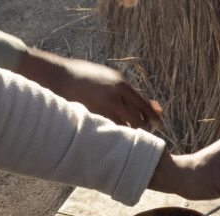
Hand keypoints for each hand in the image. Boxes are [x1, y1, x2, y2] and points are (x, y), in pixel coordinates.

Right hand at [16, 49, 161, 129]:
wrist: (61, 76)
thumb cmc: (90, 77)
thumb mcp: (112, 79)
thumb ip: (130, 93)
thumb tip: (153, 106)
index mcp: (121, 85)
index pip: (144, 106)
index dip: (153, 118)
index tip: (158, 125)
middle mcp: (113, 97)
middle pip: (137, 122)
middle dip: (143, 130)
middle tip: (144, 133)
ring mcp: (101, 108)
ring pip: (123, 129)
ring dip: (128, 134)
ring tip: (128, 133)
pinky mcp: (92, 117)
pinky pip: (109, 130)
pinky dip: (114, 134)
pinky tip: (113, 133)